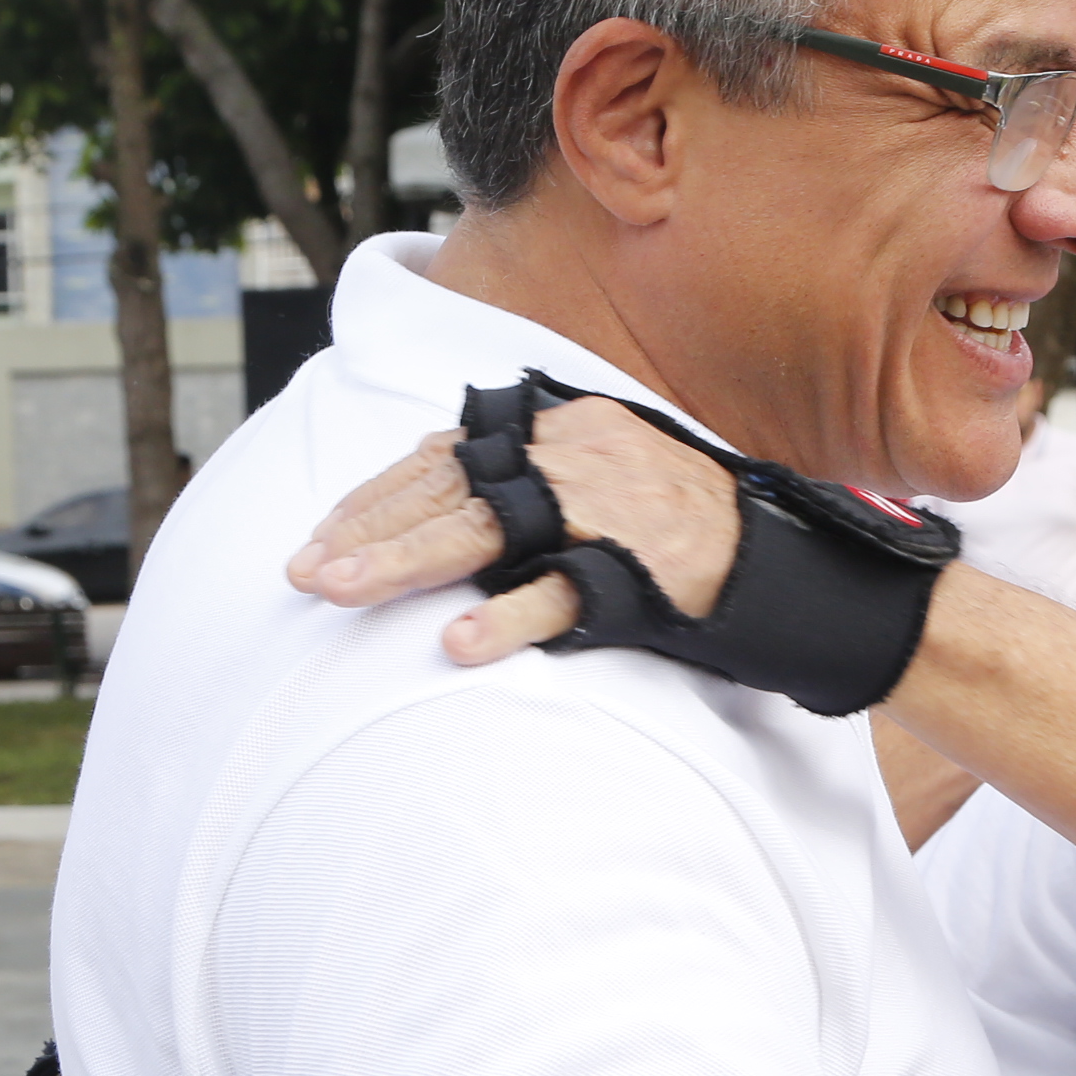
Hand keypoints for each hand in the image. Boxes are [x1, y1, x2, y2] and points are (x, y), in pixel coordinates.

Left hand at [288, 398, 738, 661]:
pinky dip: (508, 619)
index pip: (443, 455)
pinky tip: (458, 646)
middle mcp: (568, 457)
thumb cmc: (676, 516)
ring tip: (340, 592)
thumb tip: (439, 481)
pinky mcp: (634, 572)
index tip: (320, 533)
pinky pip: (563, 594)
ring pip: (484, 532)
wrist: (774, 553)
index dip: (375, 495)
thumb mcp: (596, 466)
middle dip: (366, 532)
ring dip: (404, 564)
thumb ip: (525, 469)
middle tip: (302, 574)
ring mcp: (600, 512)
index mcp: (554, 429)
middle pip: (446, 490)